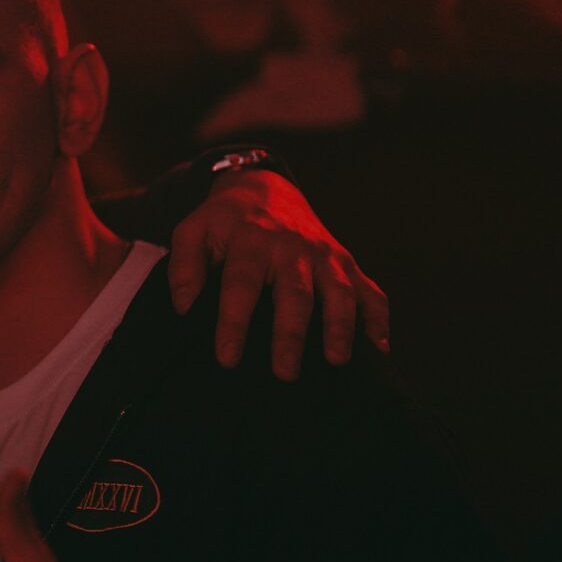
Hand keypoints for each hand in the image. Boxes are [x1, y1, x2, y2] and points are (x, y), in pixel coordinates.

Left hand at [167, 169, 388, 379]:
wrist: (265, 188)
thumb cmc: (224, 222)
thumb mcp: (193, 231)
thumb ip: (183, 266)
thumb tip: (183, 306)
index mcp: (251, 242)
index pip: (241, 285)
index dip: (233, 322)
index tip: (227, 358)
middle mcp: (292, 248)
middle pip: (295, 293)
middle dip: (291, 334)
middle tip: (285, 373)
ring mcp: (324, 256)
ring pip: (340, 291)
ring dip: (341, 327)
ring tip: (336, 360)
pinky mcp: (346, 262)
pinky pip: (370, 290)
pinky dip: (377, 317)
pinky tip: (378, 347)